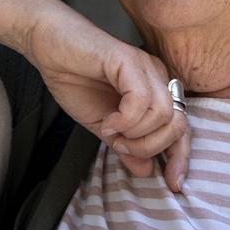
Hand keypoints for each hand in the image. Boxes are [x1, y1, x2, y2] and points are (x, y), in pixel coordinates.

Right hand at [0, 0, 189, 189]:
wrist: (48, 46)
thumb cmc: (74, 78)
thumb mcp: (103, 124)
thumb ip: (125, 145)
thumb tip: (146, 172)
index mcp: (156, 88)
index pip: (182, 127)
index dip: (181, 157)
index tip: (172, 183)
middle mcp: (158, 75)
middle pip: (178, 124)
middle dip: (150, 146)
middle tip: (121, 145)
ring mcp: (145, 66)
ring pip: (162, 115)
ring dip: (135, 134)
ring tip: (110, 130)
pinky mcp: (128, 60)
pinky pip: (141, 101)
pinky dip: (125, 120)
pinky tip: (107, 121)